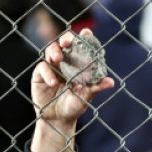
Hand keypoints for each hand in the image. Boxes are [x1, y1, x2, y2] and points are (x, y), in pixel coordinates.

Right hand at [31, 29, 113, 151]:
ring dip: (54, 51)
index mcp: (78, 63)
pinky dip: (48, 72)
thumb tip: (111, 82)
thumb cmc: (74, 106)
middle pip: (64, 43)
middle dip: (66, 39)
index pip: (81, 46)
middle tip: (67, 42)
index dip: (84, 37)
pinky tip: (53, 82)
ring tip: (58, 58)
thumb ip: (96, 88)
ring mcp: (52, 66)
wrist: (58, 119)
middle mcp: (65, 61)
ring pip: (51, 50)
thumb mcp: (86, 97)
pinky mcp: (40, 74)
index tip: (87, 33)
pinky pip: (42, 67)